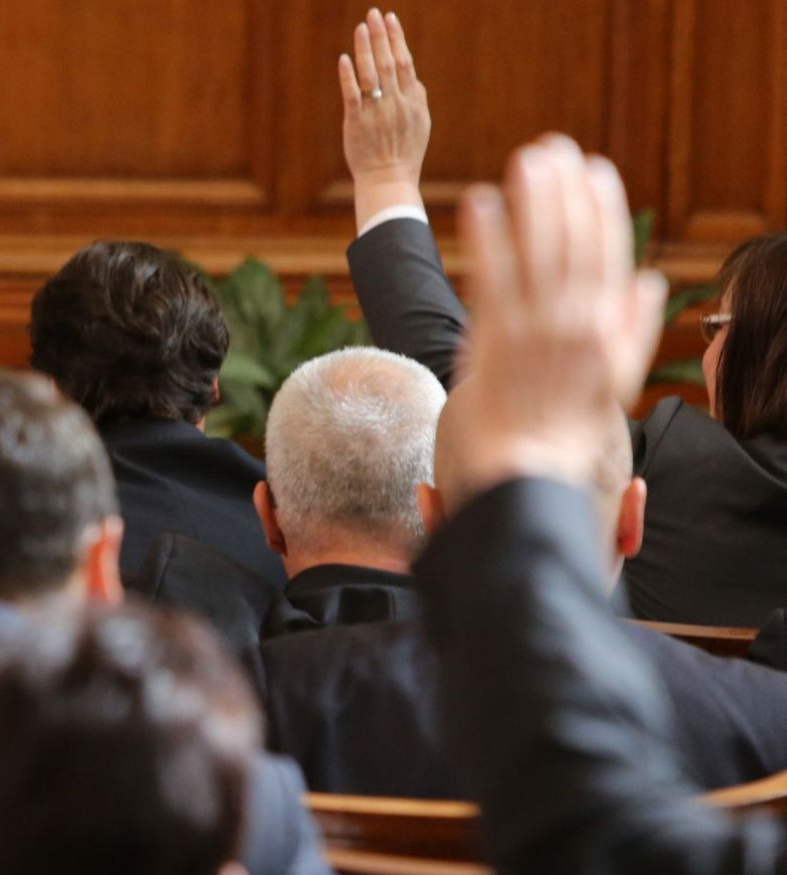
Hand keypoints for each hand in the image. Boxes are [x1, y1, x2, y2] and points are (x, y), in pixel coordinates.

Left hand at [340, 10, 429, 230]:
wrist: (389, 179)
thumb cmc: (405, 153)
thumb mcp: (420, 124)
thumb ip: (415, 98)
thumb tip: (412, 76)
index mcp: (413, 101)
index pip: (405, 63)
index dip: (397, 39)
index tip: (390, 19)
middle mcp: (396, 103)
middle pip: (389, 62)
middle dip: (381, 36)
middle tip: (374, 13)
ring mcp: (376, 112)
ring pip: (371, 74)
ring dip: (365, 49)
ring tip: (361, 27)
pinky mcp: (357, 123)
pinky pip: (352, 95)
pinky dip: (348, 76)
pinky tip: (344, 59)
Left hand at [442, 135, 666, 499]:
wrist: (527, 473)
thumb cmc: (565, 432)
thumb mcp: (614, 381)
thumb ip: (633, 329)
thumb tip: (647, 282)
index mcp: (605, 330)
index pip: (607, 255)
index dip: (600, 209)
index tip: (594, 171)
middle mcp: (575, 324)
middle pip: (573, 243)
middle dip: (563, 192)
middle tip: (551, 149)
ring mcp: (534, 331)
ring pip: (538, 253)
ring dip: (531, 202)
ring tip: (523, 162)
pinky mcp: (494, 342)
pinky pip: (491, 279)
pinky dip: (488, 239)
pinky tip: (479, 203)